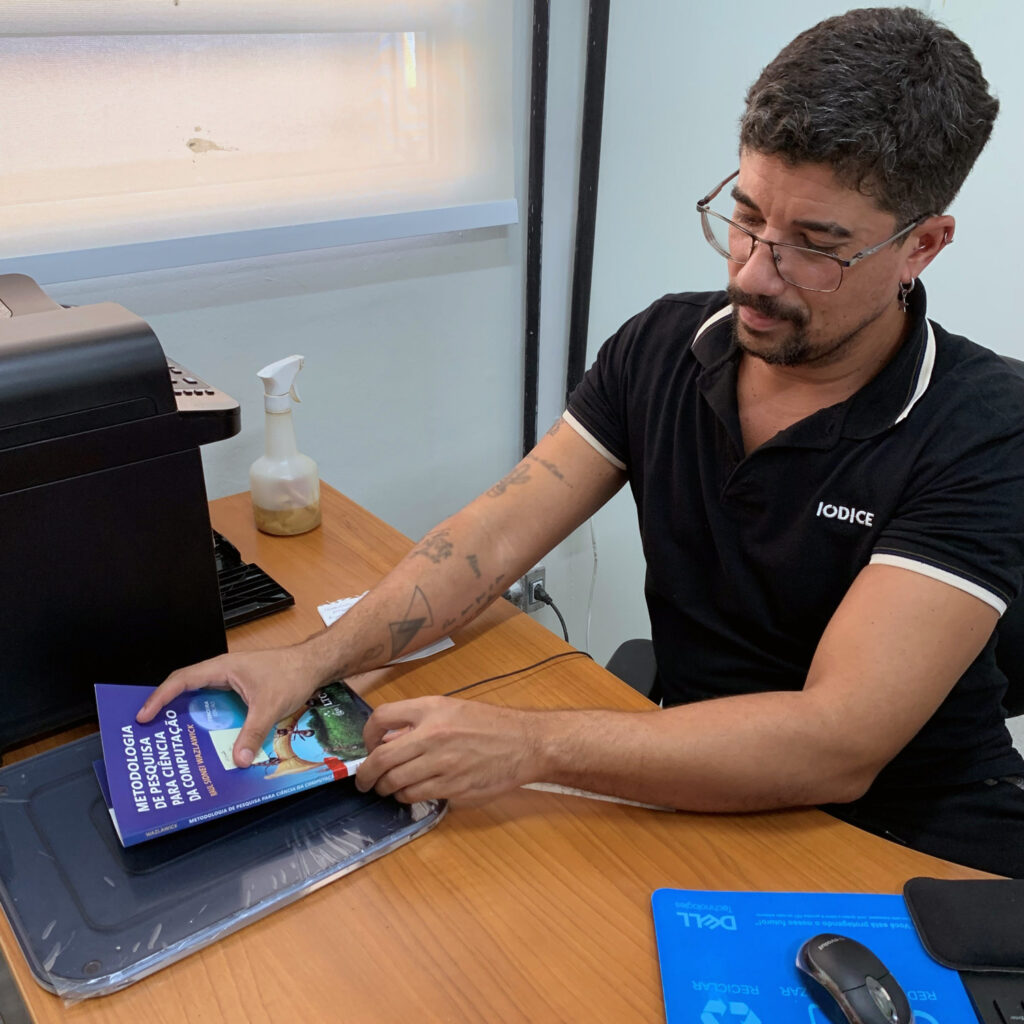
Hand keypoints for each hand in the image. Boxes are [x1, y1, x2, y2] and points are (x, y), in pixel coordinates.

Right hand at [136, 647, 322, 766]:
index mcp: (222, 668)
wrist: (314, 664)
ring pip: (203, 698)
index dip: (159, 698)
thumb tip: (237, 758)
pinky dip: (213, 720)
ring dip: (192, 716)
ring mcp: (232, 680)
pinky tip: (214, 738)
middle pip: (187, 689)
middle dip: (169, 708)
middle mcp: (223, 672)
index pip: (181, 680)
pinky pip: (219, 704)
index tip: (143, 715)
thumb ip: (253, 732)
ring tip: (178, 739)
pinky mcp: (242, 689)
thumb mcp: (270, 705)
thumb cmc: (292, 672)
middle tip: (153, 731)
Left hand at [355, 696, 541, 803]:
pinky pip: (416, 796)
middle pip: (381, 759)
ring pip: (395, 783)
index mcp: (432, 710)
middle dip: (366, 775)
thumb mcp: (452, 709)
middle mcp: (433, 736)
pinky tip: (412, 791)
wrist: (525, 744)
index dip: (367, 735)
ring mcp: (443, 765)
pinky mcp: (453, 789)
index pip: (381, 718)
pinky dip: (407, 796)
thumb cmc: (489, 724)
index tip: (368, 747)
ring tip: (389, 787)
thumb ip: (419, 721)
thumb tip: (387, 739)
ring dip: (386, 788)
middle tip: (364, 781)